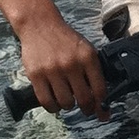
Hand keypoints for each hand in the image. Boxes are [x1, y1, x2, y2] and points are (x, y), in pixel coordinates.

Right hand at [15, 3, 109, 117]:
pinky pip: (46, 101)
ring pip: (66, 103)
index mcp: (88, 57)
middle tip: (86, 110)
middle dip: (87, 109)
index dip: (102, 106)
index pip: (100, 89)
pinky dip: (53, 107)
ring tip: (67, 100)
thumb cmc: (64, 40)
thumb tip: (102, 98)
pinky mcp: (36, 75)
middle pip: (84, 99)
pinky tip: (55, 102)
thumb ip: (93, 71)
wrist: (40, 25)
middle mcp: (71, 64)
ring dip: (68, 106)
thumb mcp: (85, 50)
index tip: (103, 113)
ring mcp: (53, 70)